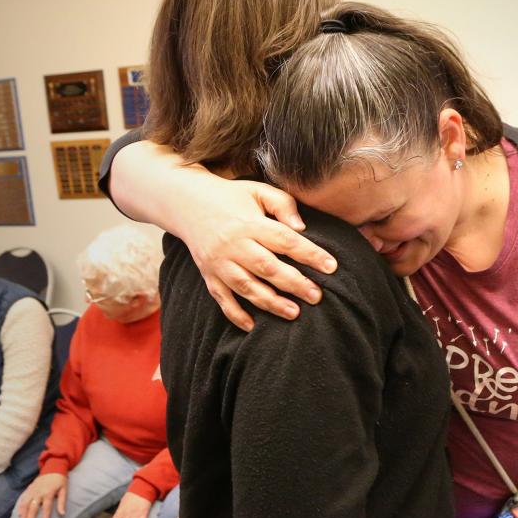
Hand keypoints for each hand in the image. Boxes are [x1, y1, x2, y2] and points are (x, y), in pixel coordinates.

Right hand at [18, 473, 67, 517]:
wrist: (53, 467)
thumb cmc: (60, 480)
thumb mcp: (64, 489)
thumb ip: (62, 502)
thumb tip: (62, 514)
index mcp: (49, 493)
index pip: (46, 508)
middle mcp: (39, 492)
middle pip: (33, 508)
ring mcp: (33, 491)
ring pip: (25, 505)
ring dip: (23, 515)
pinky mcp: (29, 489)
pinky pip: (23, 499)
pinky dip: (20, 508)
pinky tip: (19, 515)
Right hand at [182, 178, 337, 331]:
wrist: (186, 203)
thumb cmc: (232, 197)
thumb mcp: (258, 191)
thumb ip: (283, 205)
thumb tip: (302, 228)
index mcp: (250, 223)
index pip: (285, 240)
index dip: (309, 254)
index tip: (331, 266)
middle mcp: (234, 245)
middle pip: (267, 268)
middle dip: (294, 284)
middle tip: (317, 296)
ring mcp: (219, 263)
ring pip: (246, 287)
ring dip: (270, 303)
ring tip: (294, 313)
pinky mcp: (208, 275)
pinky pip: (221, 298)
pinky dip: (235, 314)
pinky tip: (253, 326)